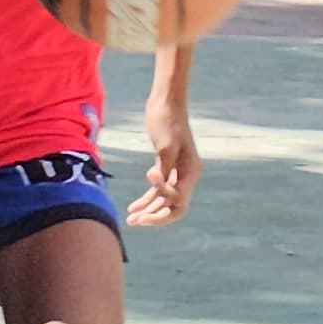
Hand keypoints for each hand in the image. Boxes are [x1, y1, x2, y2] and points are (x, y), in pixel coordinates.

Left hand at [131, 88, 198, 226]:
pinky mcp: (165, 167)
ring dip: (148, 212)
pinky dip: (146, 200)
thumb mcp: (165, 145)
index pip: (180, 200)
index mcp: (192, 171)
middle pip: (174, 207)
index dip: (163, 199)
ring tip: (130, 220)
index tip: (150, 176)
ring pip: (164, 201)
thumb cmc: (166, 120)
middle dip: (155, 217)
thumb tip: (159, 189)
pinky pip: (157, 190)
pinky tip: (133, 208)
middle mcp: (187, 175)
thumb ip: (164, 169)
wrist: (165, 102)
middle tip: (136, 222)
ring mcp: (177, 172)